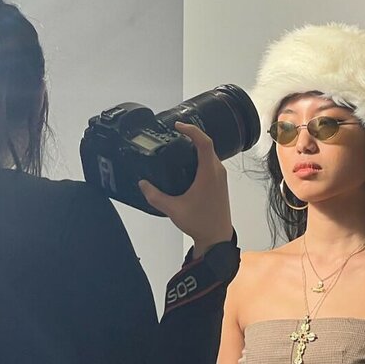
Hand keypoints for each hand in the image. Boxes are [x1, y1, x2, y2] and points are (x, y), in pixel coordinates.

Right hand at [140, 124, 232, 251]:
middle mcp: (218, 172)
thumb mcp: (173, 209)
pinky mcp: (221, 183)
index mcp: (209, 173)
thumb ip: (155, 196)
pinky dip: (201, 157)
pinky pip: (212, 162)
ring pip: (211, 154)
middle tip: (175, 133)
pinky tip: (189, 162)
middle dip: (192, 135)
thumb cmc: (199, 223)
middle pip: (207, 145)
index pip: (204, 142)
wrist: (217, 238)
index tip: (178, 126)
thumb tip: (143, 184)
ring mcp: (221, 177)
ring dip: (197, 146)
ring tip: (180, 145)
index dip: (192, 130)